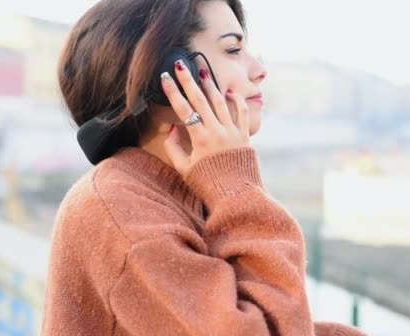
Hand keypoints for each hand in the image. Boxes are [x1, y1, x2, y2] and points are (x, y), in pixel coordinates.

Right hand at [161, 59, 250, 176]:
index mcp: (200, 139)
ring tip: (203, 70)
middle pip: (201, 100)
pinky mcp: (245, 136)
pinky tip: (230, 92)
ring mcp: (233, 132)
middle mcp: (217, 132)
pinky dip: (237, 101)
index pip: (183, 109)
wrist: (237, 196)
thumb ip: (175, 148)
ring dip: (211, 85)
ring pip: (221, 102)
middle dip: (188, 80)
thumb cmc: (208, 185)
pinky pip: (242, 113)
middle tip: (180, 64)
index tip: (164, 77)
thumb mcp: (185, 169)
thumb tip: (173, 128)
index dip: (172, 92)